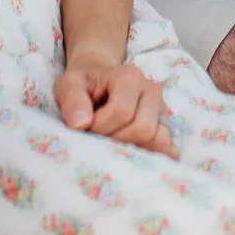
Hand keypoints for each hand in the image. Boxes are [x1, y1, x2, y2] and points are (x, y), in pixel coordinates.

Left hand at [55, 55, 175, 155]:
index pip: (122, 112)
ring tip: (113, 142)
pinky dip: (152, 154)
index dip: (101, 126)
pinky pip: (165, 146)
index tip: (87, 125)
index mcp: (129, 77)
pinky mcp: (164, 124)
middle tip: (100, 137)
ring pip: (157, 139)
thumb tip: (81, 124)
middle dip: (117, 139)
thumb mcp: (69, 84)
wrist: (98, 80)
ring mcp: (161, 108)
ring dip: (132, 148)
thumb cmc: (84, 84)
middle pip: (143, 128)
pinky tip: (136, 157)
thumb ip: (72, 99)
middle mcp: (151, 90)